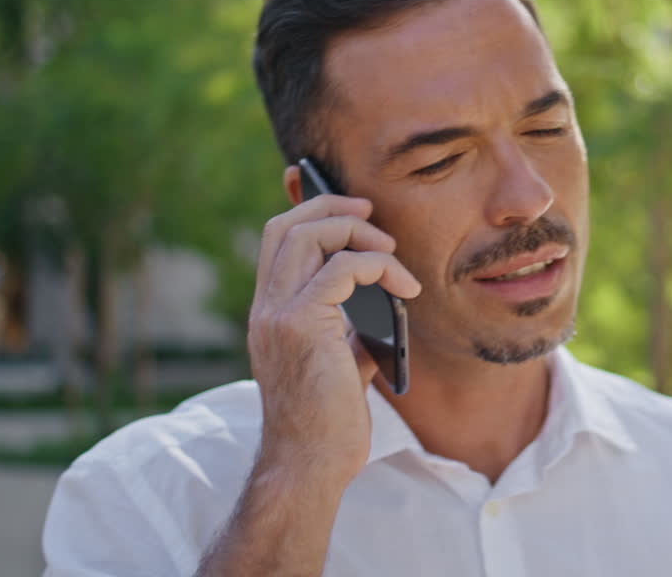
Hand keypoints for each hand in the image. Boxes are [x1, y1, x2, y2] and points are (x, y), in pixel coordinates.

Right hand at [247, 194, 420, 479]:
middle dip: (333, 207)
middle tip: (374, 214)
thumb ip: (351, 328)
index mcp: (270, 313)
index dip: (314, 213)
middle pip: (287, 225)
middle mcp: (266, 308)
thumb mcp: (340, 363)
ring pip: (308, 235)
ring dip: (358, 232)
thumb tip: (386, 301)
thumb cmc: (328, 424)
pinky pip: (343, 268)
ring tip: (391, 252)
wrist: (310, 465)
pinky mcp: (302, 325)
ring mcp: (278, 315)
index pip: (278, 240)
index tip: (356, 213)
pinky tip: (406, 289)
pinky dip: (379, 266)